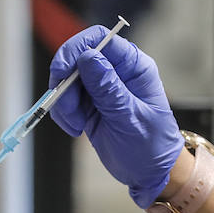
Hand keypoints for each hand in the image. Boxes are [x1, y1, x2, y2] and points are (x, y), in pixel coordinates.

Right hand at [49, 27, 184, 207]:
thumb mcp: (130, 118)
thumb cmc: (151, 146)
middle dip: (65, 82)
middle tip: (67, 108)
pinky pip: (65, 100)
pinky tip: (77, 129)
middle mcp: (116, 72)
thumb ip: (109, 89)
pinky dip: (63, 114)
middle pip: (77, 58)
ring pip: (67, 80)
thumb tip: (88, 57)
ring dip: (63, 102)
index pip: (101, 39)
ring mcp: (101, 88)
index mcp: (134, 67)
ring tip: (77, 125)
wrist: (150, 173)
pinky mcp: (89, 104)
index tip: (62, 71)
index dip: (77, 49)